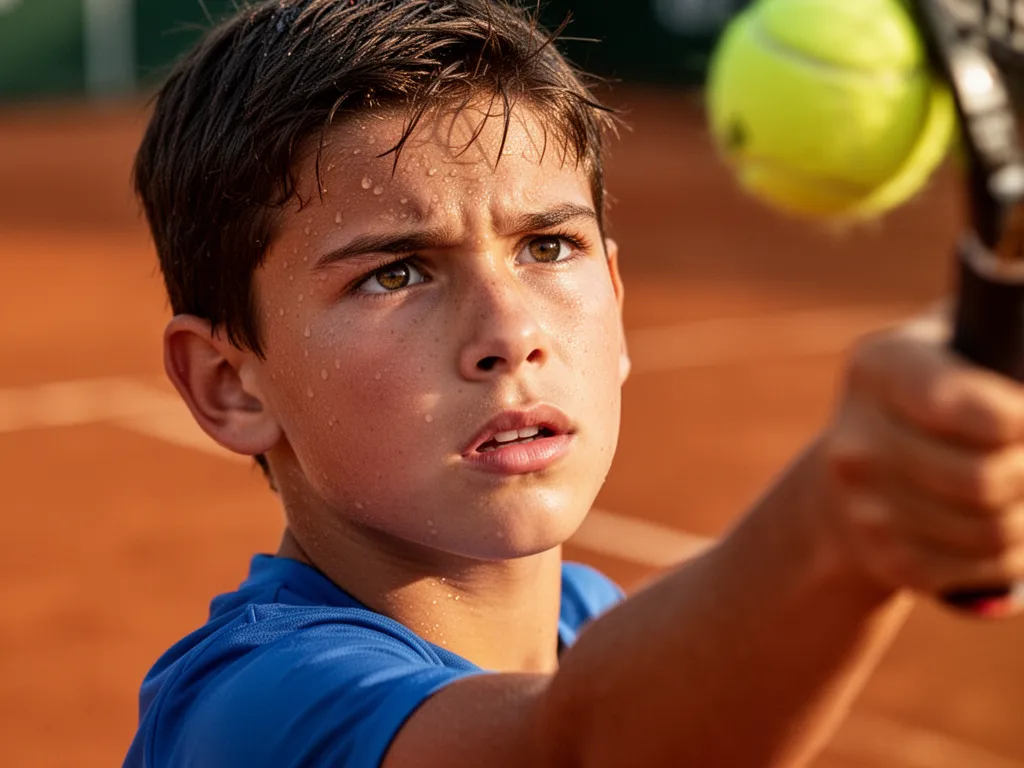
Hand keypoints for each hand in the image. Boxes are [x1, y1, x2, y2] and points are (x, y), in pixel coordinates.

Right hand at [818, 309, 1023, 616]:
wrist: (853, 476)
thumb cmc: (937, 392)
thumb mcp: (957, 342)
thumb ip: (1009, 336)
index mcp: (877, 367)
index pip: (960, 404)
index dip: (1019, 419)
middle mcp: (855, 440)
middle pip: (984, 479)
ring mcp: (864, 506)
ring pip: (993, 531)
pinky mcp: (886, 558)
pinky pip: (984, 568)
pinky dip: (1018, 554)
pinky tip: (1013, 524)